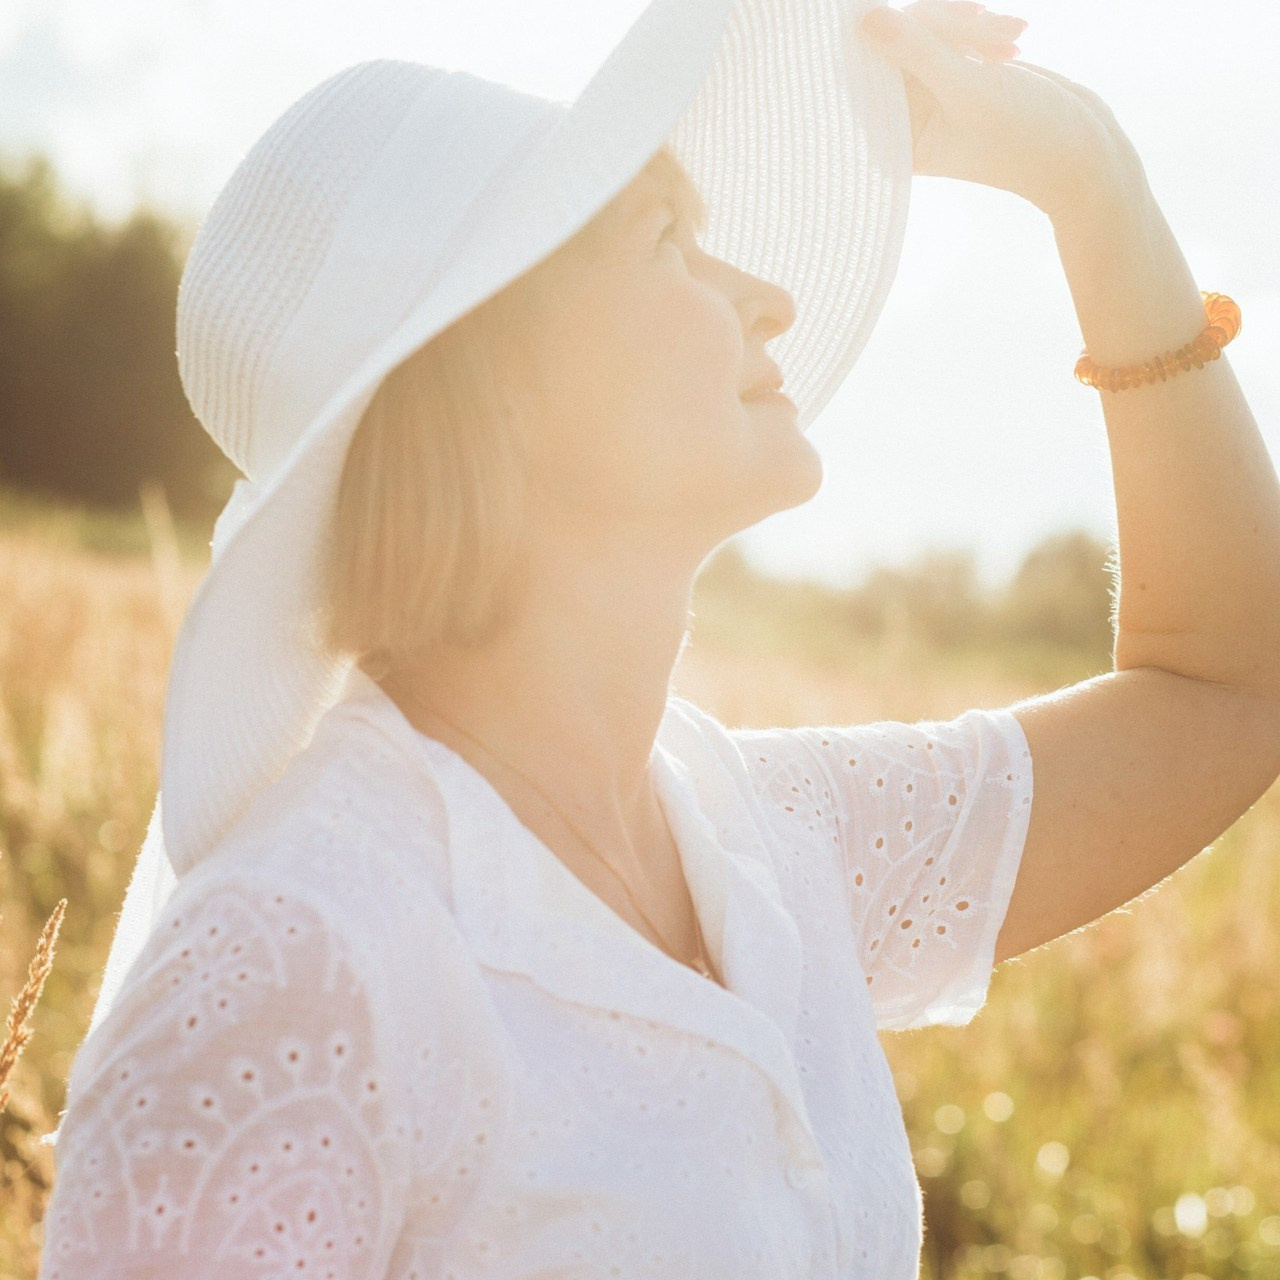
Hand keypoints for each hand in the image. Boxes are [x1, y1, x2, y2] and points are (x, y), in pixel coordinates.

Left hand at [858, 0, 1148, 225]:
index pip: (874, 68)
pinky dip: (982, 31)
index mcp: (897, 139)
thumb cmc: (1024, 133)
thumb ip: (914, 51)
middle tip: (985, 20)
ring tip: (1013, 41)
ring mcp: (933, 99)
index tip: (938, 23)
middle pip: (901, 42)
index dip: (900, 31)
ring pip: (930, 32)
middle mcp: (908, 121)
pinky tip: (1013, 40)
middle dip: (946, 24)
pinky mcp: (957, 79)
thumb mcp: (967, 87)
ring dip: (972, 25)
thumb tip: (864, 19)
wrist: (1081, 150)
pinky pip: (952, 36)